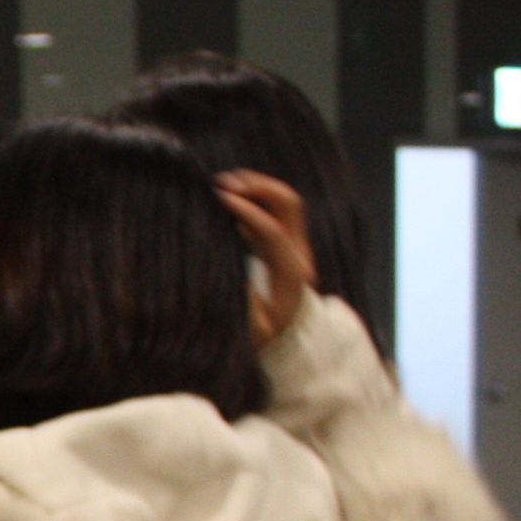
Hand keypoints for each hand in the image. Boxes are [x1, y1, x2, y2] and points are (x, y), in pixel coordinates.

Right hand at [218, 170, 314, 345]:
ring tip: (225, 184)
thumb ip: (246, 303)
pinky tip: (232, 196)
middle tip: (223, 185)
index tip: (220, 200)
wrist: (290, 337)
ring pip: (284, 201)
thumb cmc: (267, 336)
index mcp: (292, 272)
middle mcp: (300, 252)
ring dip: (256, 187)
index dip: (246, 212)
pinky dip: (254, 197)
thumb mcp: (255, 331)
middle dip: (257, 188)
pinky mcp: (288, 240)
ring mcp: (297, 244)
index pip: (271, 230)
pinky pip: (275, 208)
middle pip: (288, 204)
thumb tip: (235, 272)